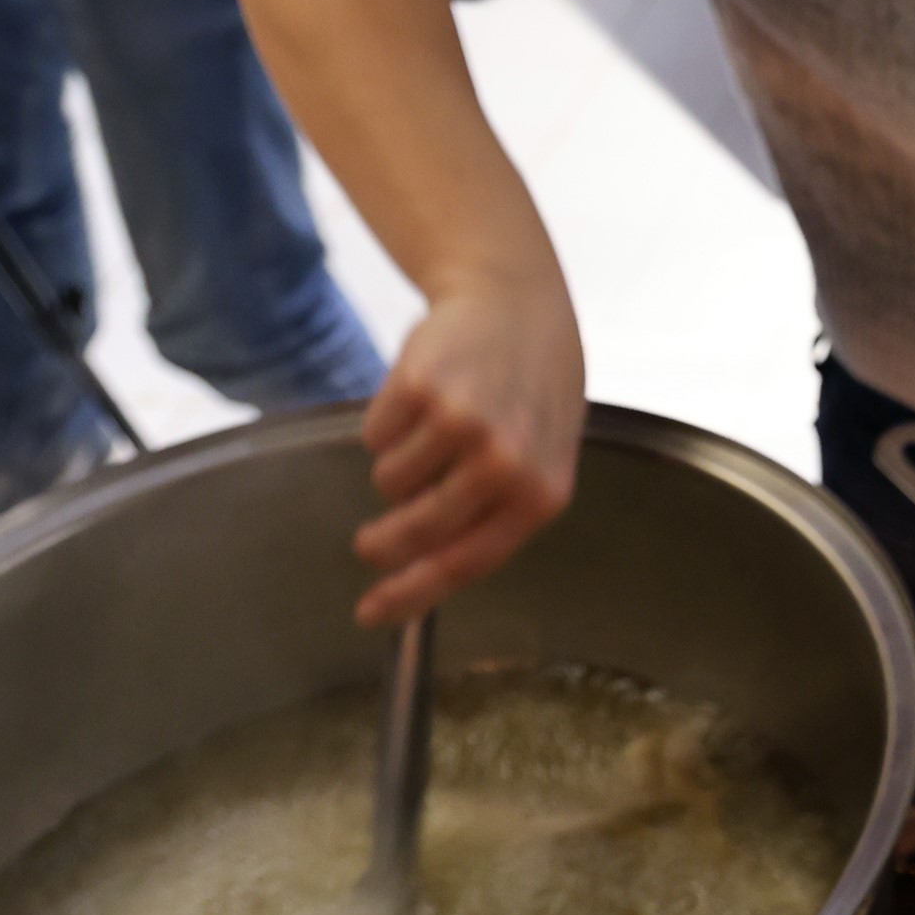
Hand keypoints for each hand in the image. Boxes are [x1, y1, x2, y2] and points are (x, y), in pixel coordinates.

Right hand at [348, 270, 584, 628]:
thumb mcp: (543, 454)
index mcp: (541, 490)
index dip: (412, 594)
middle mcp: (503, 461)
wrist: (517, 302)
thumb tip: (427, 570)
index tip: (372, 612)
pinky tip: (423, 394)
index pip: (466, 562)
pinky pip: (374, 436)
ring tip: (435, 427)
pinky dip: (386, 424)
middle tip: (371, 543)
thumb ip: (499, 510)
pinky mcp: (418, 387)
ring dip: (399, 466)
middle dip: (384, 544)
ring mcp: (460, 422)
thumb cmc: (532, 385)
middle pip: (416, 532)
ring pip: (388, 482)